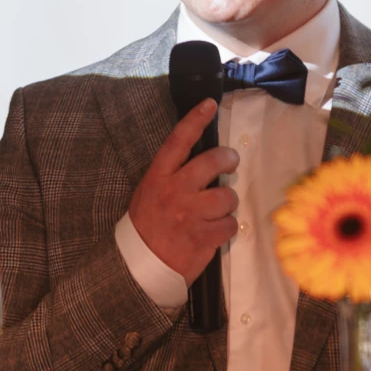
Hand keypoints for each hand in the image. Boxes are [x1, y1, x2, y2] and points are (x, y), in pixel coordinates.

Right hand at [128, 99, 240, 282]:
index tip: (210, 104)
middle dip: (227, 158)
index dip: (195, 120)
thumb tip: (202, 160)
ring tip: (218, 209)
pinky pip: (230, 225)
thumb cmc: (146, 226)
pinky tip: (217, 230)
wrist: (139, 266)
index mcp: (159, 178)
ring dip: (227, 202)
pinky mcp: (204, 238)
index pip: (178, 142)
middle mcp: (175, 192)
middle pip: (212, 163)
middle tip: (230, 161)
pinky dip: (227, 228)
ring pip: (227, 195)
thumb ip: (172, 176)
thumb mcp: (149, 193)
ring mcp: (190, 215)